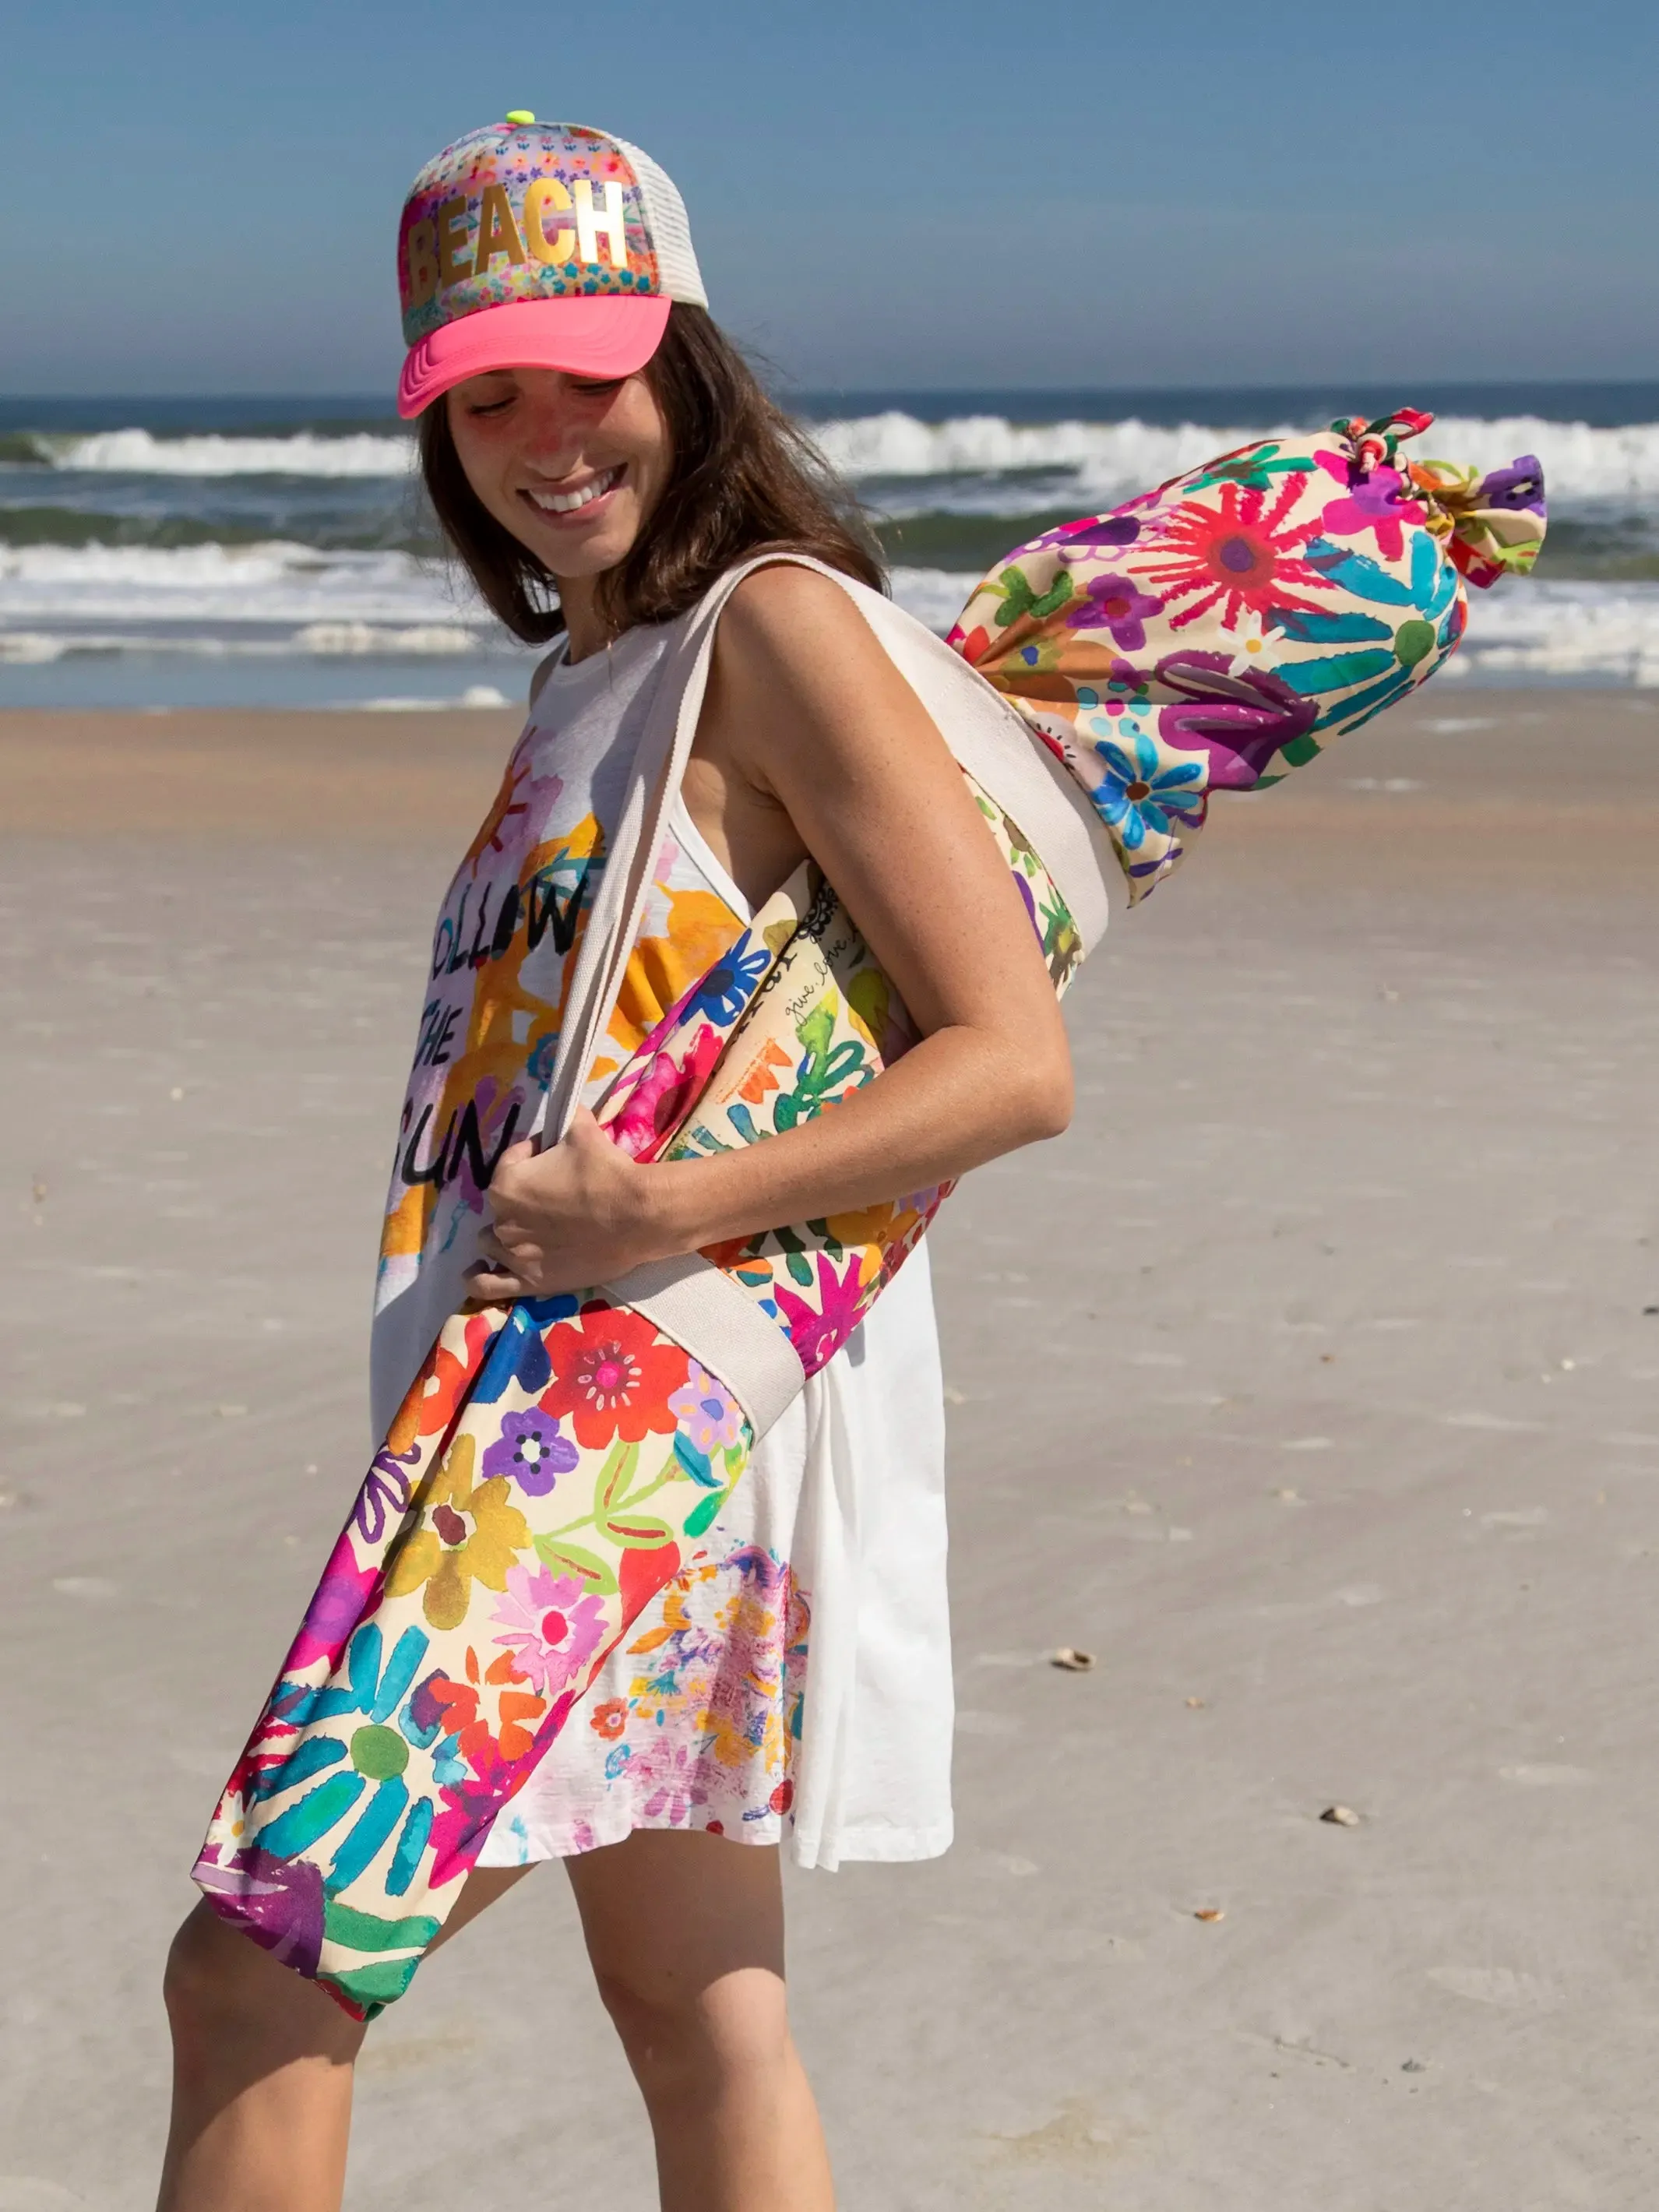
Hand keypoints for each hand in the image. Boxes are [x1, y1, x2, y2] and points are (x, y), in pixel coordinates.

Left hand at [468, 1109, 676, 1301]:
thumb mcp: (583, 1131)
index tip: (551, 1157)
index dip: (531, 1156)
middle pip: (503, 1206)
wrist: (638, 1216)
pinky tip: (476, 1271)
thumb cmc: (608, 1173)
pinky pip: (488, 1285)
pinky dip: (478, 1278)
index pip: (510, 1163)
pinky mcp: (531, 1281)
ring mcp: (515, 1254)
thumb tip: (566, 1111)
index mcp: (507, 1184)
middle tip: (551, 1198)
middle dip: (521, 1199)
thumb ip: (565, 1119)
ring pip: (493, 1242)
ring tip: (527, 1232)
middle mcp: (503, 1220)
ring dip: (505, 1234)